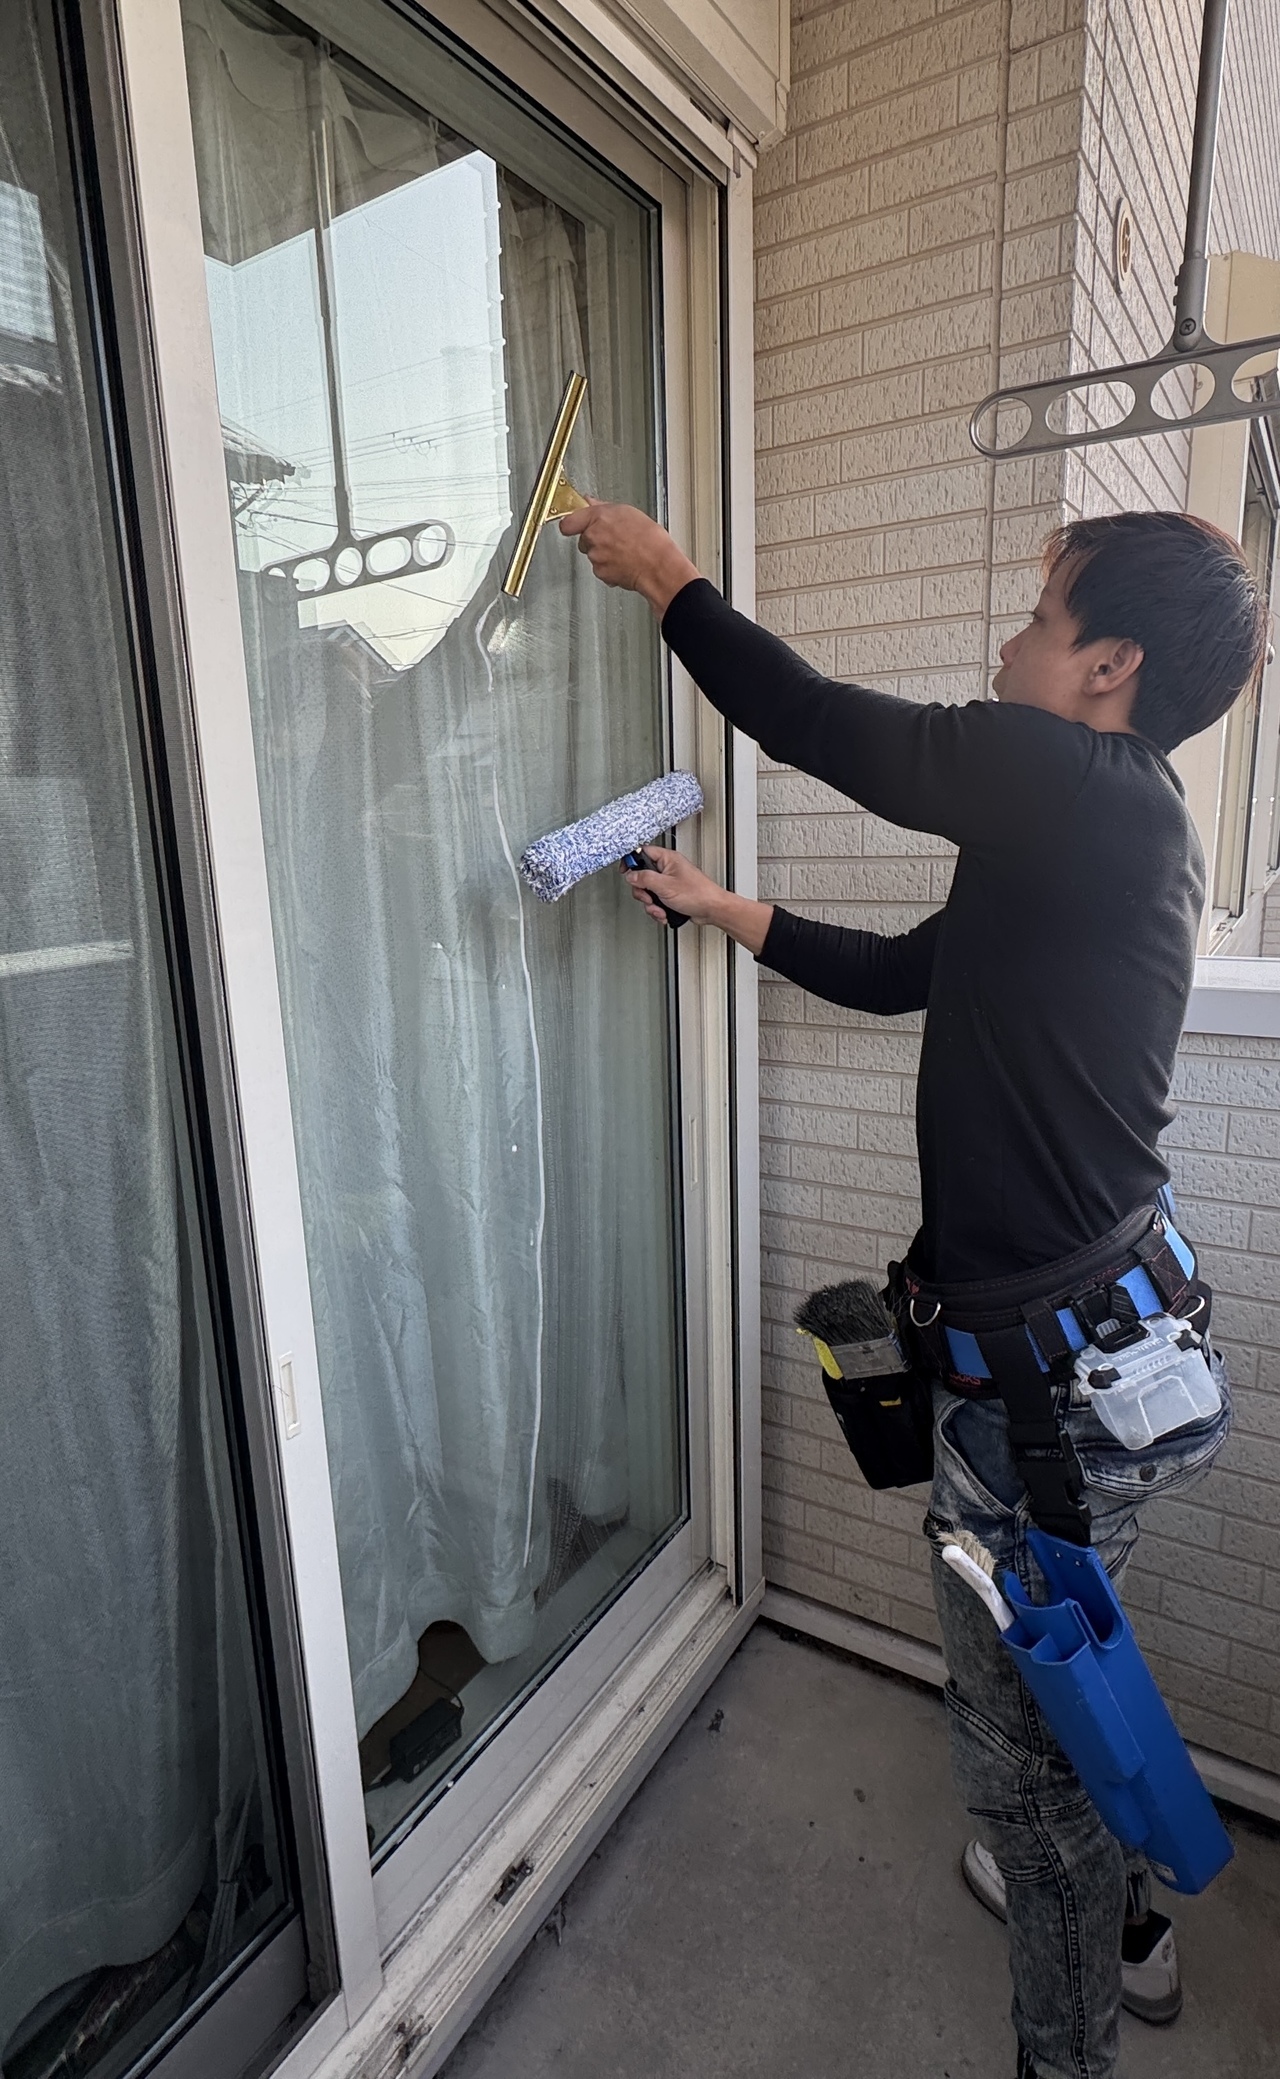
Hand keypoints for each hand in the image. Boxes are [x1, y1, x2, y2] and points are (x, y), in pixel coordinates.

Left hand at [559, 501, 698, 615]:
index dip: (571, 523)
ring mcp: (596, 557)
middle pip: (584, 539)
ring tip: (625, 550)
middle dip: (594, 539)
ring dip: (605, 554)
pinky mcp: (601, 573)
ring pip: (594, 555)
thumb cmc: (649, 539)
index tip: (574, 523)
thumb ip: (603, 508)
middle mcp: (593, 537)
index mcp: (598, 518)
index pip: (568, 522)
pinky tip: (625, 561)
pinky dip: (611, 567)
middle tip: (613, 537)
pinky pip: (602, 569)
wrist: (658, 565)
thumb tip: (590, 503)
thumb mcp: (627, 512)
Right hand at [623, 846, 723, 924]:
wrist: (712, 909)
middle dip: (643, 891)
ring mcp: (669, 882)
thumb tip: (631, 876)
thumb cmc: (698, 894)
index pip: (643, 852)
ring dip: (651, 904)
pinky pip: (657, 901)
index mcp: (668, 859)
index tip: (625, 870)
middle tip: (648, 897)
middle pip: (642, 876)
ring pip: (649, 891)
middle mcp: (668, 869)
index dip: (631, 860)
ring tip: (660, 909)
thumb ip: (645, 879)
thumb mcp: (665, 886)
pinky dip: (658, 909)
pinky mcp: (671, 895)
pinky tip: (665, 913)